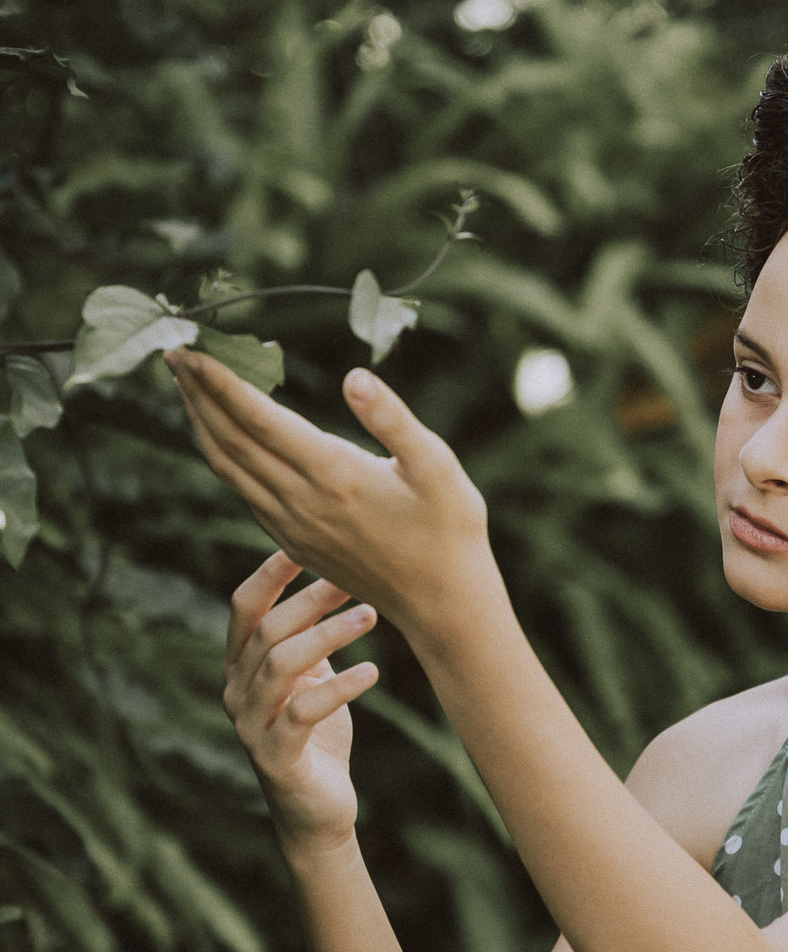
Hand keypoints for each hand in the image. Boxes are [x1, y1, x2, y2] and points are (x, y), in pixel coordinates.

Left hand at [167, 350, 497, 641]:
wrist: (440, 602)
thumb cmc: (449, 529)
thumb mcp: (438, 466)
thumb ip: (393, 419)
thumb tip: (353, 377)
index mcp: (333, 475)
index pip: (257, 419)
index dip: (219, 382)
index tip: (189, 349)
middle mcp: (301, 502)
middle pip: (230, 440)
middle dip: (198, 395)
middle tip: (174, 353)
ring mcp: (292, 526)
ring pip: (228, 468)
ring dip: (202, 425)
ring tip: (187, 387)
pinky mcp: (294, 542)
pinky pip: (243, 490)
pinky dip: (223, 456)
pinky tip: (221, 436)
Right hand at [223, 550, 378, 859]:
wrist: (317, 811)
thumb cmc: (317, 735)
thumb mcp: (312, 677)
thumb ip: (312, 635)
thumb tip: (343, 575)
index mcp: (240, 666)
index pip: (243, 607)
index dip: (271, 573)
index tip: (307, 543)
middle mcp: (235, 692)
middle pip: (267, 630)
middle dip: (311, 599)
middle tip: (356, 579)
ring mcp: (250, 726)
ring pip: (281, 665)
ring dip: (328, 634)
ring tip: (370, 615)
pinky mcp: (275, 758)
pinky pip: (302, 712)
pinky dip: (339, 687)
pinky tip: (371, 670)